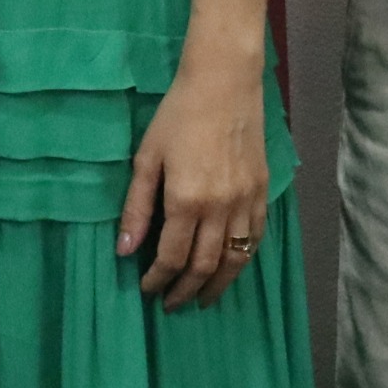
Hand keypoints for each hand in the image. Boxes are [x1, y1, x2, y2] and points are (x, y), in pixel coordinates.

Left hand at [120, 58, 269, 308]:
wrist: (224, 82)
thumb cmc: (178, 115)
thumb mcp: (147, 158)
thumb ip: (136, 208)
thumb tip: (124, 251)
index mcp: (187, 200)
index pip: (172, 257)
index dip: (158, 280)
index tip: (147, 290)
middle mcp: (220, 208)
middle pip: (205, 266)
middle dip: (186, 291)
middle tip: (172, 304)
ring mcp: (246, 201)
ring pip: (235, 259)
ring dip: (217, 285)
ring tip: (203, 299)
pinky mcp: (263, 191)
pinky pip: (256, 237)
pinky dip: (244, 259)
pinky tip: (232, 267)